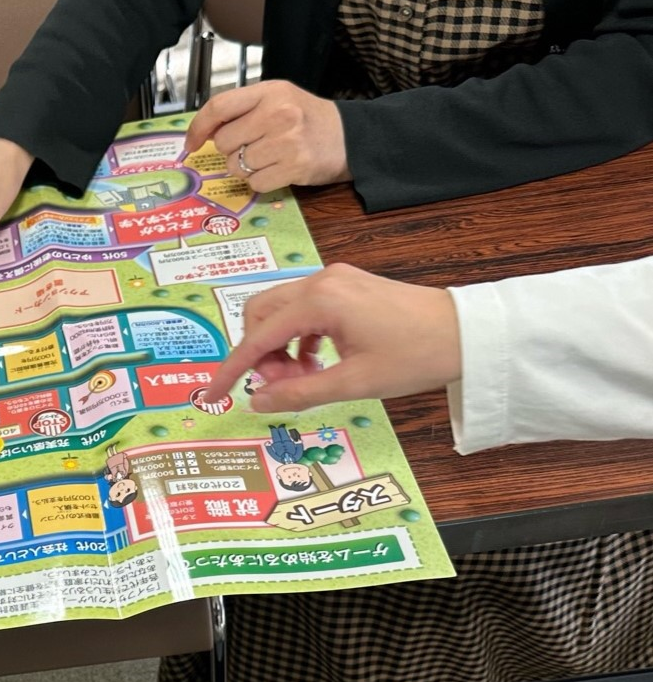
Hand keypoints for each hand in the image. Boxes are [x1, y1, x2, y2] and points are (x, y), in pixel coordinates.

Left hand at [184, 80, 350, 193]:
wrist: (350, 137)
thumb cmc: (308, 119)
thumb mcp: (277, 99)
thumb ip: (242, 110)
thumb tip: (203, 133)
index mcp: (270, 91)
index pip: (218, 107)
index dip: (198, 127)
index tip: (190, 143)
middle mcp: (278, 113)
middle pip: (223, 142)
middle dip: (232, 149)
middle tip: (254, 145)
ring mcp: (287, 141)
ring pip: (236, 166)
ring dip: (246, 168)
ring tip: (270, 157)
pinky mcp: (294, 167)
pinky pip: (255, 183)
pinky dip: (262, 181)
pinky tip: (279, 170)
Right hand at [207, 263, 460, 411]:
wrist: (469, 333)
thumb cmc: (417, 355)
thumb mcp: (355, 383)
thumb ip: (299, 393)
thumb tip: (257, 402)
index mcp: (320, 300)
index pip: (257, 337)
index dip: (232, 368)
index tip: (212, 394)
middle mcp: (321, 281)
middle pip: (261, 314)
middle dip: (259, 353)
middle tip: (280, 387)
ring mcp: (335, 279)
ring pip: (280, 310)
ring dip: (279, 346)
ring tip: (302, 379)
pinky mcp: (348, 285)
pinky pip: (304, 309)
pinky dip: (299, 337)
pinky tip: (317, 363)